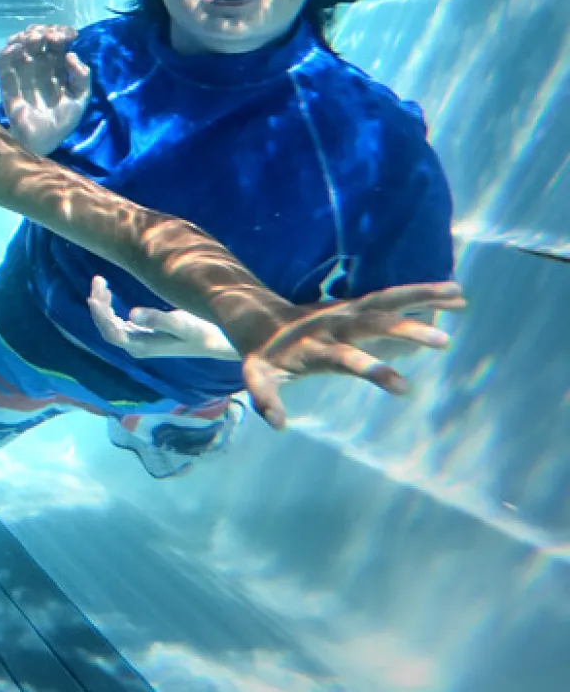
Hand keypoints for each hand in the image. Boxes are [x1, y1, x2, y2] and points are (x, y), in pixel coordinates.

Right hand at [0, 24, 90, 154]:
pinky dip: (6, 50)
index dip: (61, 32)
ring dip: (25, 36)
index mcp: (57, 66)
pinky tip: (18, 49)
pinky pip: (0, 61)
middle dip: (43, 31)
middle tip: (51, 38)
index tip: (69, 34)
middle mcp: (38, 65)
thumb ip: (81, 77)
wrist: (42, 140)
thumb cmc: (62, 121)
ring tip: (34, 40)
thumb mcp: (81, 98)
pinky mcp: (5, 82)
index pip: (56, 41)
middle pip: (36, 37)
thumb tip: (70, 55)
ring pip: (17, 43)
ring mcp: (21, 72)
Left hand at [89, 276, 238, 358]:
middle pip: (108, 327)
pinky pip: (118, 322)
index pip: (111, 332)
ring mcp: (139, 341)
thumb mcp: (182, 323)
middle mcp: (137, 346)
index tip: (93, 296)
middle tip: (98, 281)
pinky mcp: (144, 333)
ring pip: (111, 324)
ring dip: (104, 305)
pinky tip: (109, 294)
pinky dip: (111, 308)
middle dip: (99, 306)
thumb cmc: (201, 331)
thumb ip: (157, 318)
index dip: (100, 316)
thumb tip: (130, 314)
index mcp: (142, 347)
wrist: (217, 341)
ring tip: (100, 283)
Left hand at [238, 282, 465, 429]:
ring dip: (422, 297)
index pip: (345, 358)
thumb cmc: (263, 354)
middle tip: (444, 341)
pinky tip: (456, 292)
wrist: (256, 315)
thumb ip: (265, 398)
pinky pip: (393, 296)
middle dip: (406, 330)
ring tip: (460, 297)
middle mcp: (334, 324)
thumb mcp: (257, 376)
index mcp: (314, 346)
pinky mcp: (358, 302)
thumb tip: (276, 425)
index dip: (372, 370)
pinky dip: (422, 292)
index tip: (404, 388)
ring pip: (387, 300)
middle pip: (372, 324)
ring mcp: (346, 309)